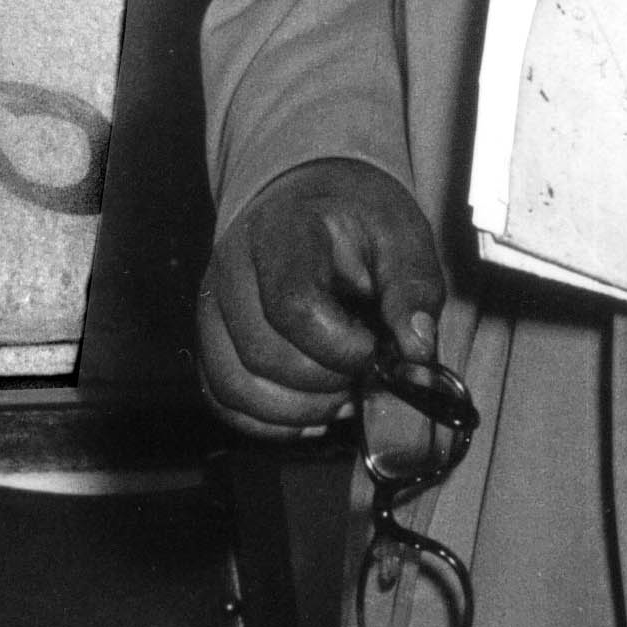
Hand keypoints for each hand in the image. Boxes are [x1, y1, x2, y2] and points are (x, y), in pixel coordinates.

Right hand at [197, 156, 447, 440]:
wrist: (312, 204)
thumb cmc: (358, 222)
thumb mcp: (401, 237)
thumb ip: (412, 290)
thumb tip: (416, 349)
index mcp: (282, 229)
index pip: (293, 304)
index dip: (339, 345)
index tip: (373, 348)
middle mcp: (232, 267)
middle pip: (262, 353)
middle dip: (324, 382)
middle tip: (363, 374)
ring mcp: (213, 307)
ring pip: (234, 384)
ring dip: (297, 409)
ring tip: (340, 393)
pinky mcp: (210, 340)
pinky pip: (222, 400)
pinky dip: (269, 421)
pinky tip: (311, 408)